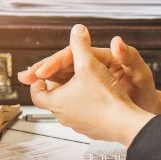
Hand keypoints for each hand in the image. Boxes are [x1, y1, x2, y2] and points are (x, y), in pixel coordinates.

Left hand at [19, 36, 160, 113]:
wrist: (124, 124)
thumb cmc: (104, 98)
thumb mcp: (89, 64)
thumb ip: (80, 46)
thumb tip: (76, 30)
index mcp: (56, 101)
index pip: (36, 93)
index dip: (37, 81)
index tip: (42, 73)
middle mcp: (64, 116)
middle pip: (52, 99)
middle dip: (56, 85)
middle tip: (61, 74)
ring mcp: (78, 125)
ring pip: (68, 108)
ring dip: (71, 95)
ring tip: (80, 83)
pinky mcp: (92, 129)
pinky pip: (84, 116)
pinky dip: (86, 106)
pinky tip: (97, 98)